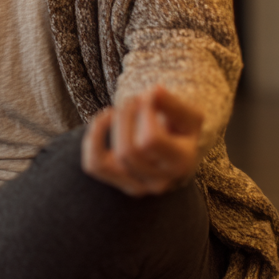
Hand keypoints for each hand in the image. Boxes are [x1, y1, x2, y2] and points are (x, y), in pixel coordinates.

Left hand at [81, 85, 202, 196]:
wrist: (176, 148)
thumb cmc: (180, 128)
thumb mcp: (187, 113)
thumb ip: (171, 103)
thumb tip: (154, 92)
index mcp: (181, 163)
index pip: (150, 140)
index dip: (144, 112)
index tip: (147, 96)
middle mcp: (161, 182)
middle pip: (127, 151)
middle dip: (125, 116)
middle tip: (132, 99)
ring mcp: (139, 187)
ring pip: (106, 162)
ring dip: (106, 127)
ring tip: (117, 110)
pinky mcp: (120, 183)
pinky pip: (94, 165)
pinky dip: (92, 139)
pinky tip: (104, 120)